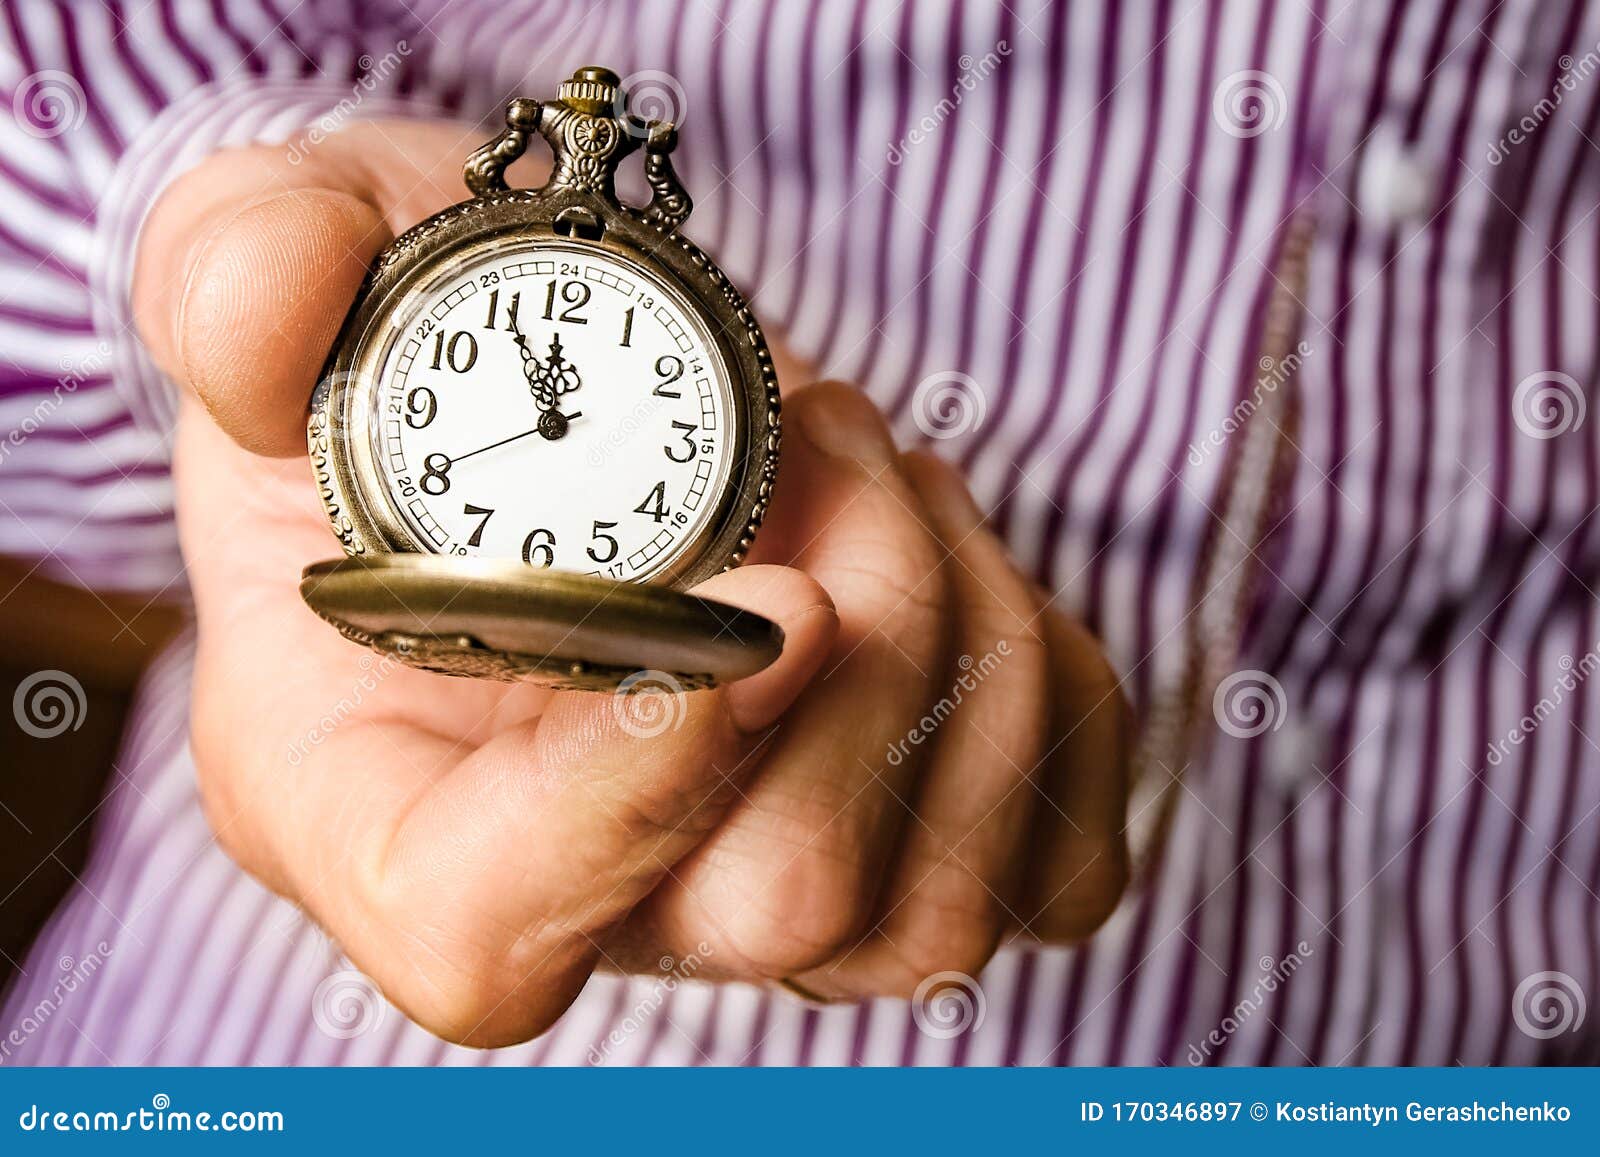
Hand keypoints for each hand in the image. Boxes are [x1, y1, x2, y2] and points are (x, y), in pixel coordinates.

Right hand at [133, 120, 1129, 1045]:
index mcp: (374, 796)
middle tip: (832, 440)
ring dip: (969, 643)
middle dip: (867, 649)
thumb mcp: (279, 248)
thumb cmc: (411, 333)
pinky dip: (1049, 692)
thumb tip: (271, 339)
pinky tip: (959, 553)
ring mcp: (743, 882)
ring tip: (882, 466)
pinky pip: (1052, 865)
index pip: (492, 927)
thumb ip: (242, 273)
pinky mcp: (898, 846)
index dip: (632, 799)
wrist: (563, 364)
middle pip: (777, 910)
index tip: (767, 597)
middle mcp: (577, 880)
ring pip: (937, 909)